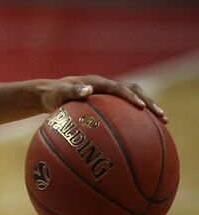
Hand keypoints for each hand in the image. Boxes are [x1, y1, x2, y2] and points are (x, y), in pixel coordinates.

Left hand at [40, 75, 166, 122]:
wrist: (50, 94)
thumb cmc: (53, 95)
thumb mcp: (58, 93)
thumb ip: (71, 92)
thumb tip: (88, 90)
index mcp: (98, 82)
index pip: (119, 88)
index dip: (131, 97)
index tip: (142, 107)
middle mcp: (107, 85)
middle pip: (135, 91)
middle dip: (150, 102)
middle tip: (162, 117)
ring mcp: (109, 93)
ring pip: (135, 98)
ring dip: (148, 107)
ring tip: (163, 122)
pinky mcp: (109, 101)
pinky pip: (126, 107)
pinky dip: (137, 116)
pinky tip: (144, 132)